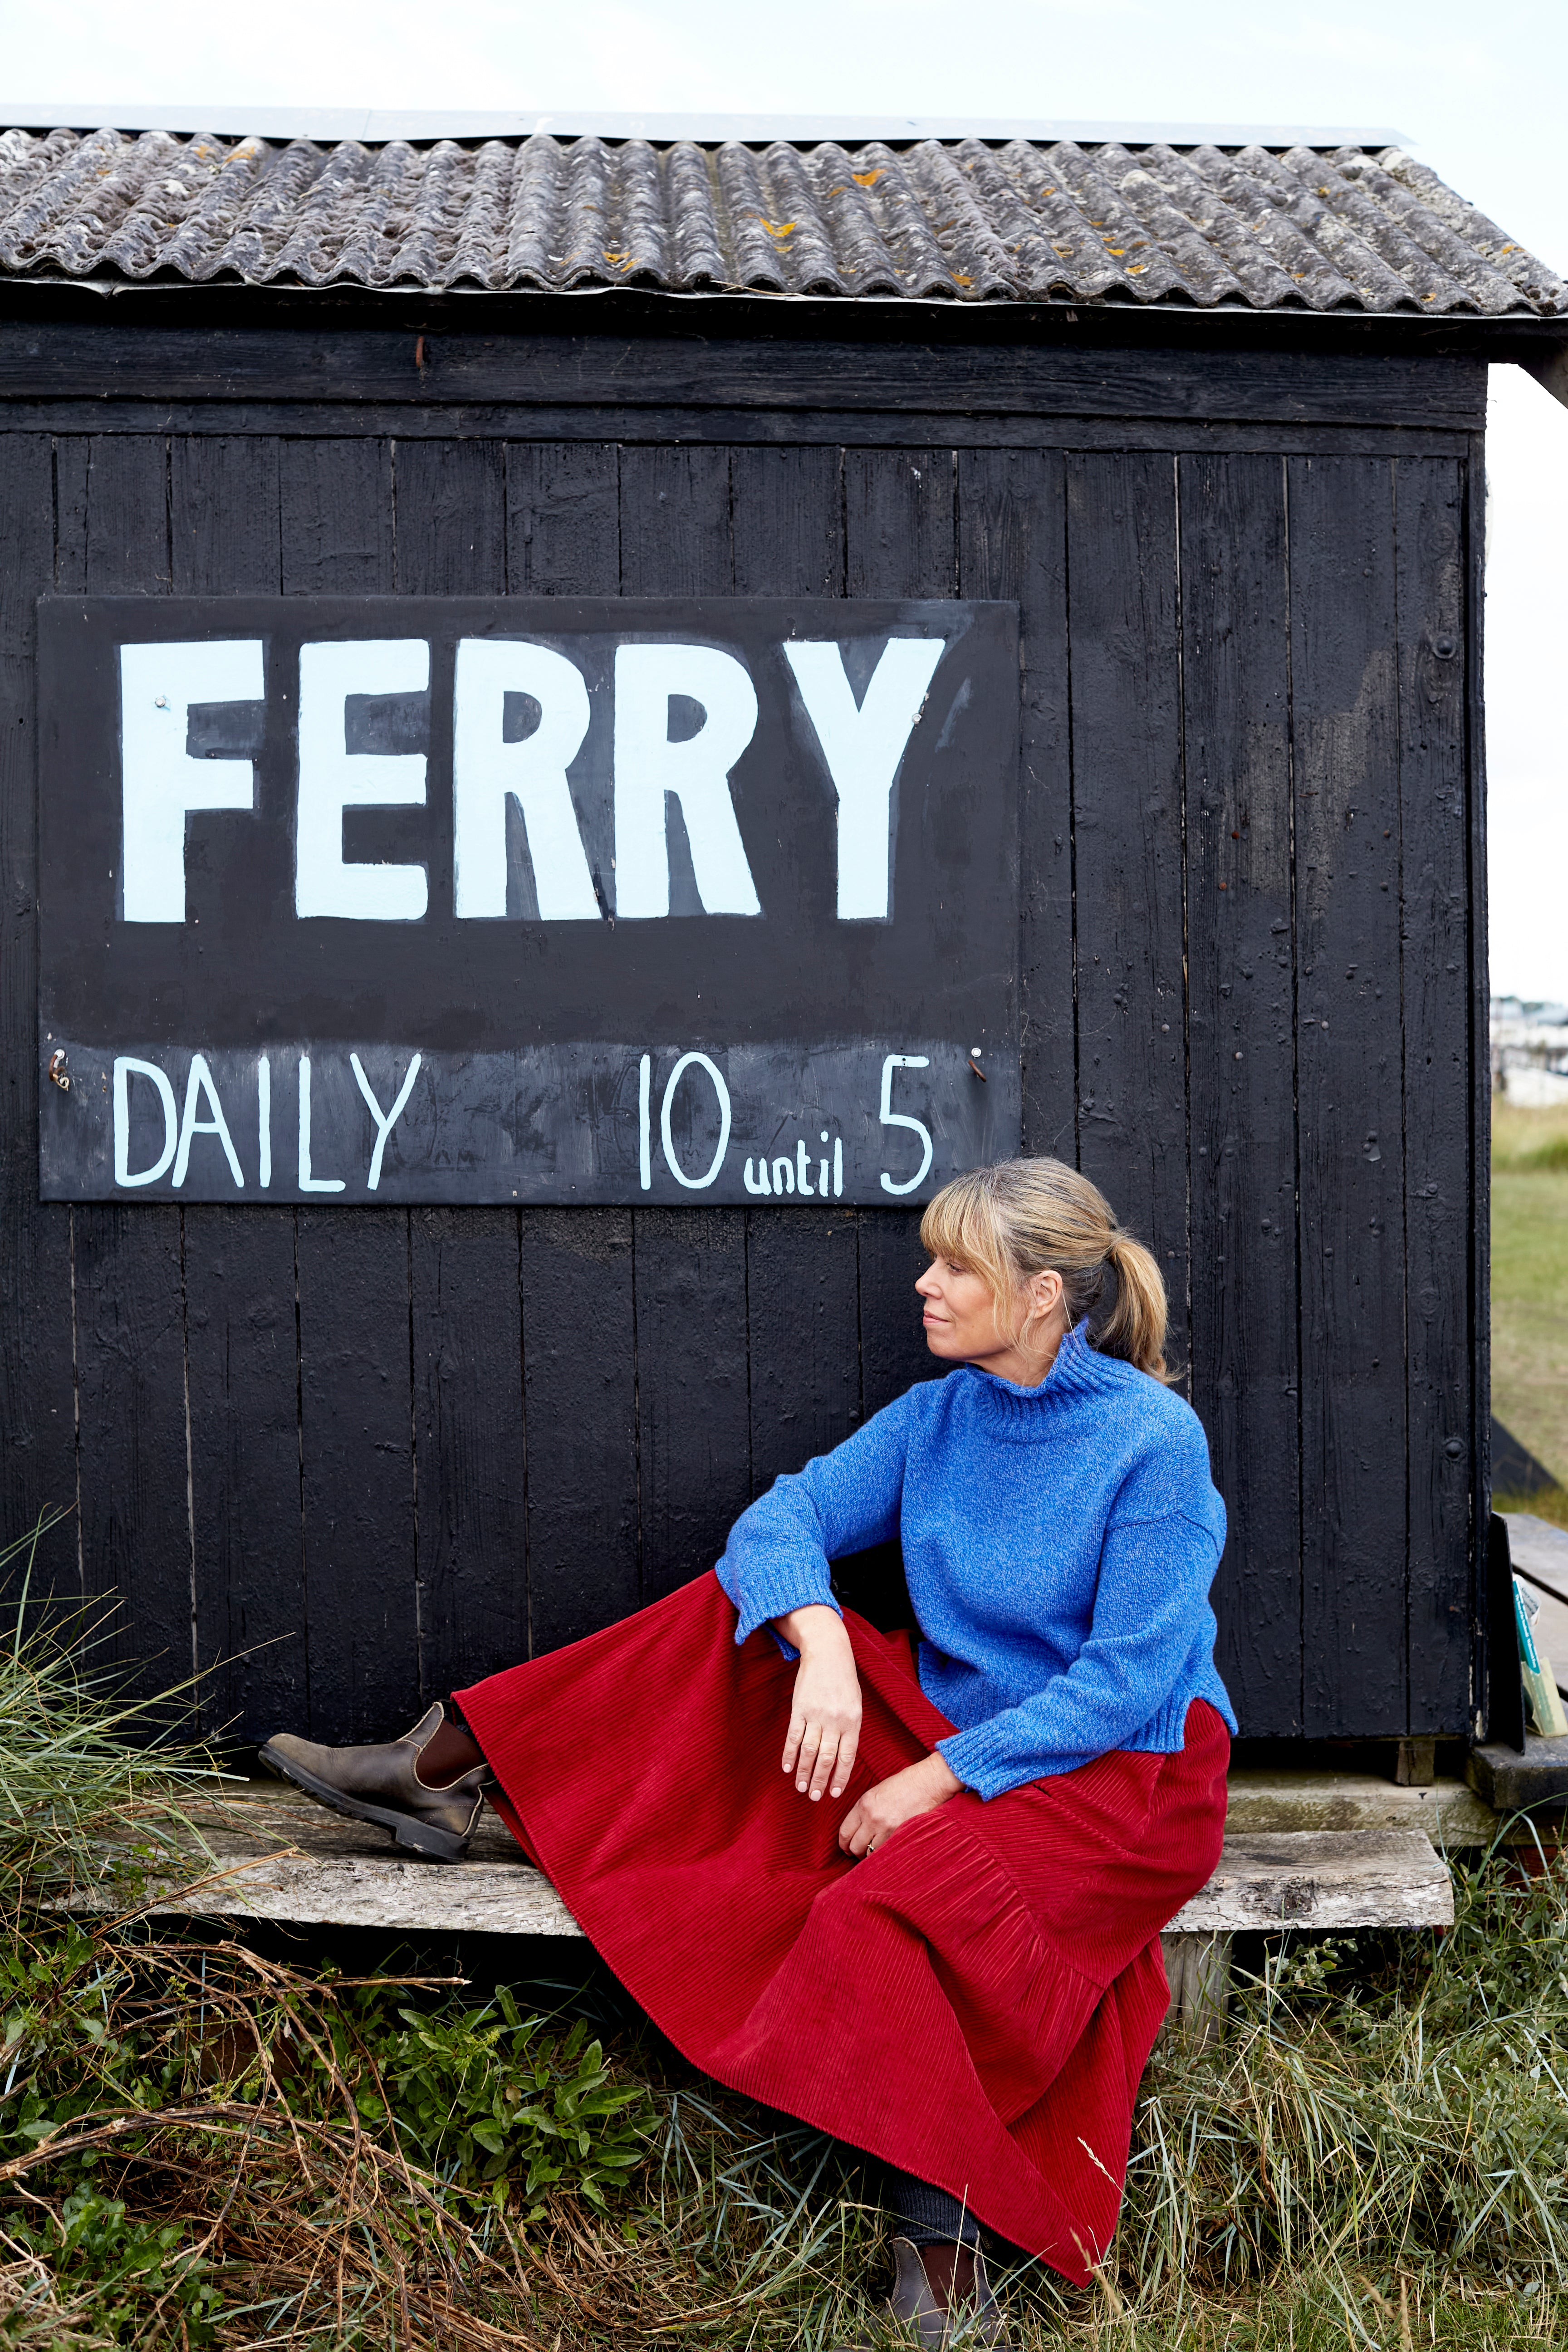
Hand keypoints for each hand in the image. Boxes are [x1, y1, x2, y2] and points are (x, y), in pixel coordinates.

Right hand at [777, 1605, 861, 1800]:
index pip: (846, 1757)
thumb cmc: (844, 1681)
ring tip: (800, 1787)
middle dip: (820, 1780)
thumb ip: (850, 1730)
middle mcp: (835, 1721)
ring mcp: (816, 1715)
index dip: (840, 1777)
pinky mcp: (800, 1709)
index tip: (834, 1793)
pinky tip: (786, 1767)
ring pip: (809, 1751)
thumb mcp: (855, 1704)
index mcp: (852, 1722)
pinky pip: (793, 1736)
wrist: (828, 1653)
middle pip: (827, 1758)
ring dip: (803, 1771)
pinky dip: (789, 1753)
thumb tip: (843, 1757)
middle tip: (814, 1796)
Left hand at [838, 1752, 962, 1857]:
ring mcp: (886, 1828)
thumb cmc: (904, 1784)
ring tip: (873, 1853)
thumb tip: (857, 1828)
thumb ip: (864, 1810)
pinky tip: (886, 1852)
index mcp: (863, 1804)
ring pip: (869, 1853)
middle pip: (854, 1846)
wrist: (928, 1782)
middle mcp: (872, 1817)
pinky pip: (885, 1853)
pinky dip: (883, 1855)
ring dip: (869, 1855)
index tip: (846, 1847)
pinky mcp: (900, 1835)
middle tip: (859, 1853)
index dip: (843, 1844)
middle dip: (855, 1852)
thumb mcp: (876, 1792)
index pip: (844, 1832)